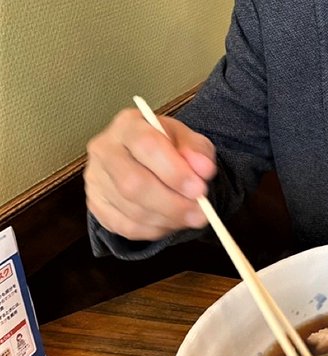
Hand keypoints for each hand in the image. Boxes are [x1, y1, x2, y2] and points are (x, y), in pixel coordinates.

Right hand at [85, 109, 217, 240]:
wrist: (146, 162)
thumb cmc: (167, 149)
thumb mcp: (188, 141)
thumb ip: (197, 151)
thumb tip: (204, 169)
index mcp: (127, 125)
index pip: (147, 146)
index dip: (175, 172)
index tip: (199, 189)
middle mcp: (104, 149)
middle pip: (133, 183)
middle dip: (173, 204)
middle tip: (201, 214)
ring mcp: (96, 179)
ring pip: (132, 209)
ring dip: (168, 219)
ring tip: (190, 217)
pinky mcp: (97, 205)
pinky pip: (127, 227)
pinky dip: (155, 230)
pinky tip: (170, 223)